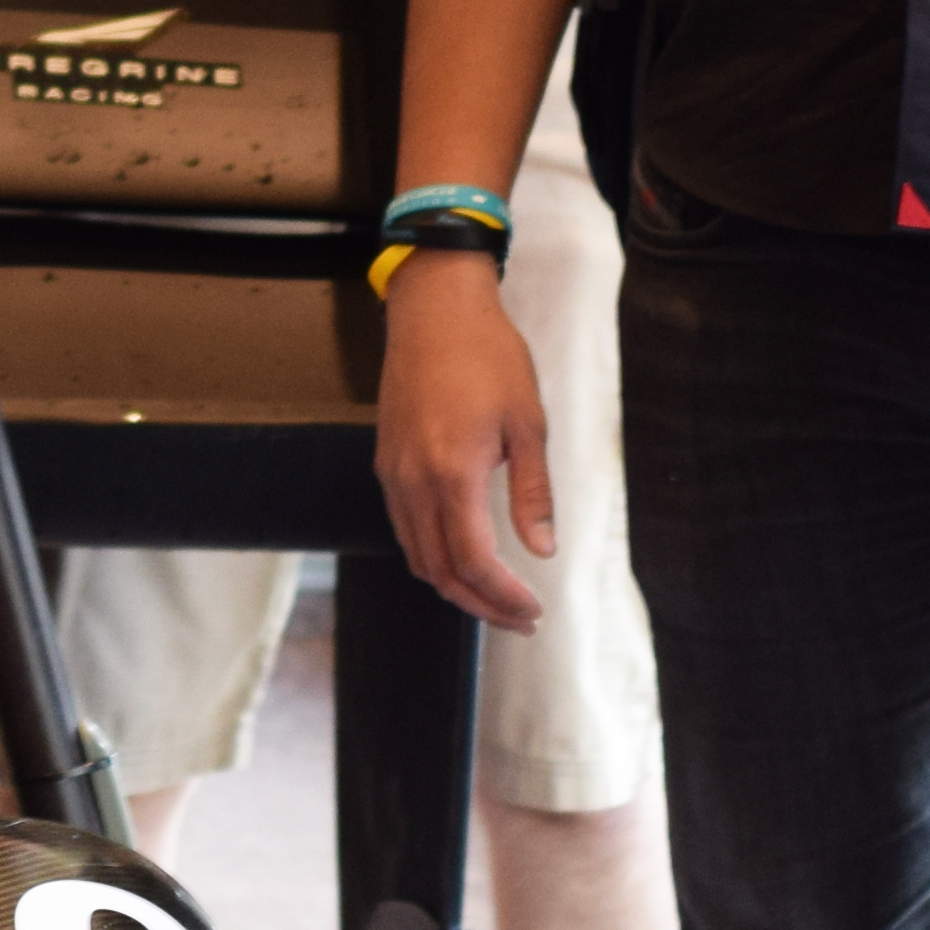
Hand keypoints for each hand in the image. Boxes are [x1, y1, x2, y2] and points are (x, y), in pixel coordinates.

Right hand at [369, 254, 553, 630]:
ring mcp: (394, 474)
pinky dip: (432, 556)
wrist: (435, 310)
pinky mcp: (386, 463)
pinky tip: (463, 556)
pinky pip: (404, 528)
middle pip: (440, 571)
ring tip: (496, 597)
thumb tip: (542, 551)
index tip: (533, 610)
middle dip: (482, 605)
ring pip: (417, 555)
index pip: (473, 562)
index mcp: (452, 473)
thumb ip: (533, 493)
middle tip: (521, 619)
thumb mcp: (527, 423)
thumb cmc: (488, 357)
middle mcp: (414, 481)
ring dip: (455, 585)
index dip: (504, 597)